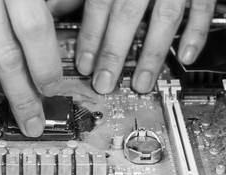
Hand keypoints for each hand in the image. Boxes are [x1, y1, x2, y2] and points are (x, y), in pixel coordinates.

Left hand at [75, 0, 215, 93]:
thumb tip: (55, 8)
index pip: (99, 5)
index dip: (90, 37)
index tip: (84, 65)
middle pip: (127, 16)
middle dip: (114, 54)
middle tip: (104, 83)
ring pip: (164, 18)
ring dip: (151, 54)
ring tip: (141, 83)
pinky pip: (202, 8)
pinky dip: (195, 33)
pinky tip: (184, 57)